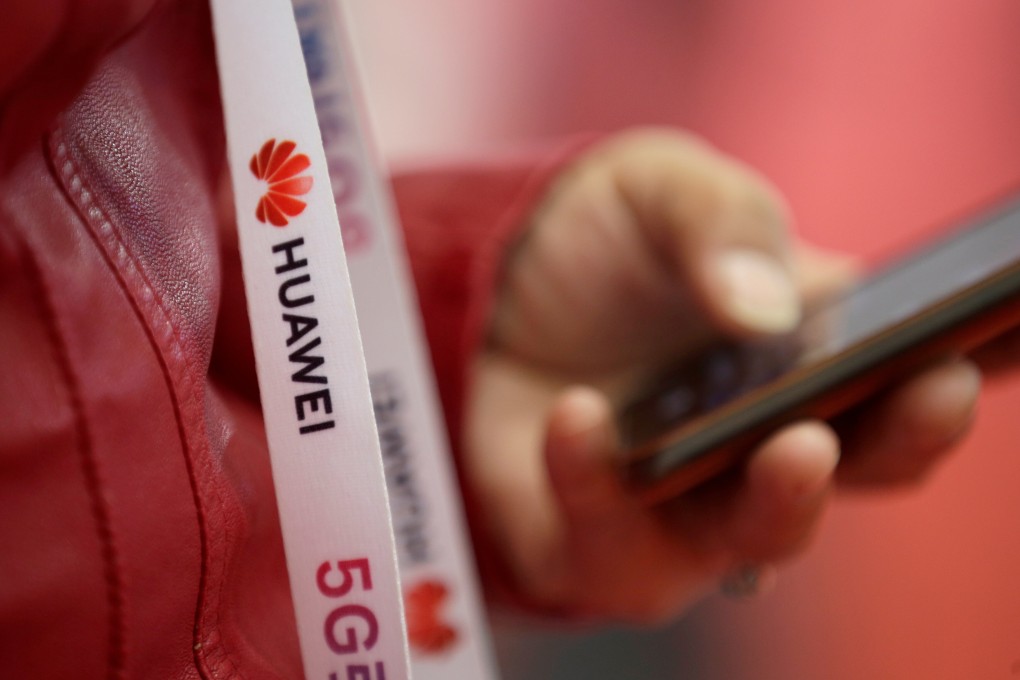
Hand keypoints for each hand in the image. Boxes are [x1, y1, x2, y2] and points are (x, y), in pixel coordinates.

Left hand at [464, 129, 1002, 622]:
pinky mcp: (603, 544)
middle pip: (859, 472)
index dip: (941, 386)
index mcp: (812, 356)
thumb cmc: (611, 240)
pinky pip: (612, 545)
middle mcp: (767, 444)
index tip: (962, 362)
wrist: (497, 286)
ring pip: (758, 541)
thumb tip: (763, 309)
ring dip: (779, 504)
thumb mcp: (662, 190)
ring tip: (789, 442)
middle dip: (894, 445)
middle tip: (926, 397)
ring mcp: (691, 505)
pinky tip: (578, 415)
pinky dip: (596, 484)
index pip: (906, 387)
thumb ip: (719, 221)